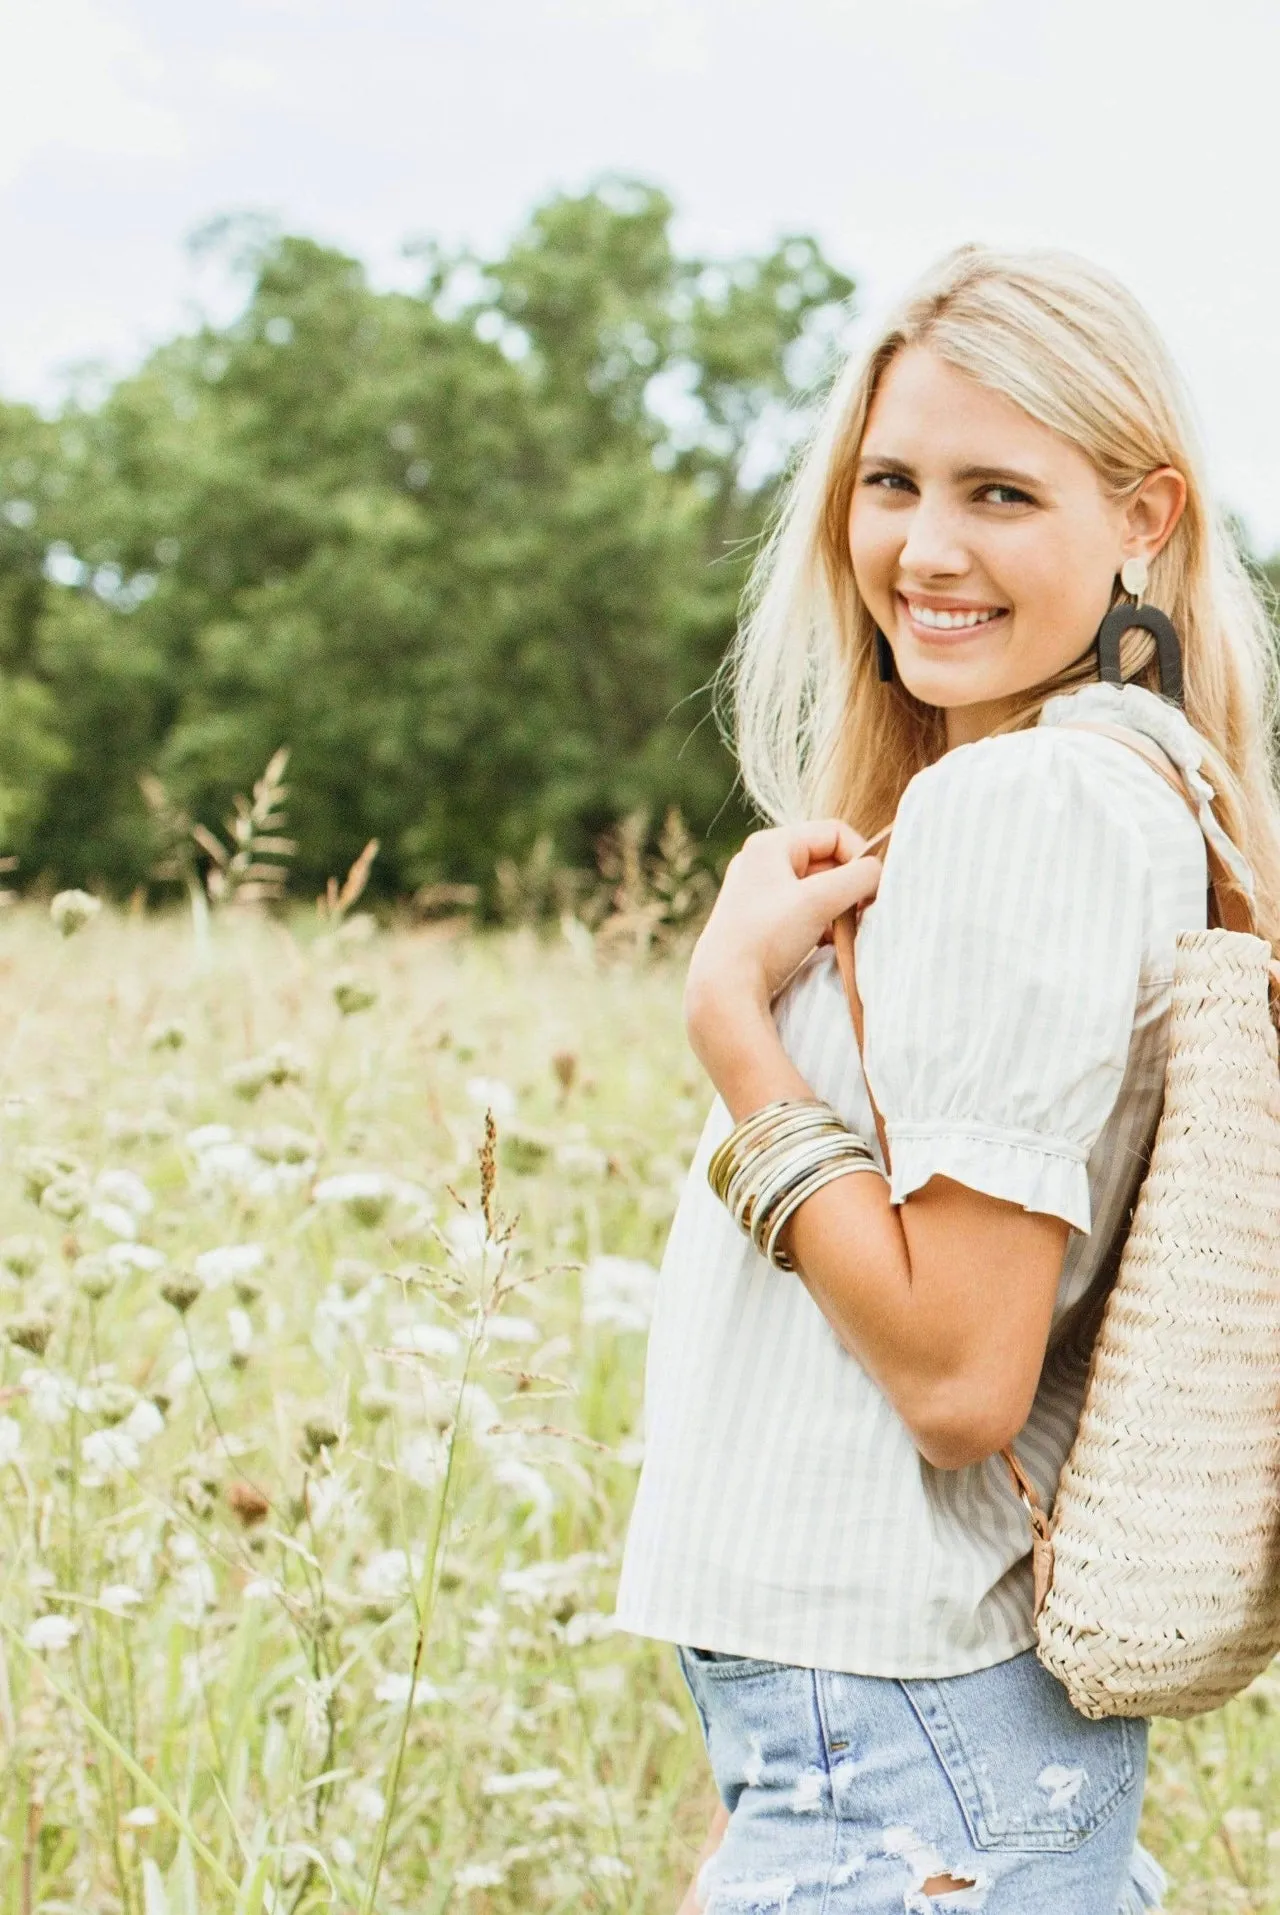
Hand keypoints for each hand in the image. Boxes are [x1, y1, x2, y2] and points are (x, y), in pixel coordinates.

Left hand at [685, 820, 881, 1021]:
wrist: (725, 989)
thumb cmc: (767, 937)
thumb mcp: (819, 900)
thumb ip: (859, 877)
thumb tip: (878, 873)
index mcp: (770, 845)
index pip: (834, 833)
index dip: (860, 858)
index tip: (871, 892)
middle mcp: (761, 862)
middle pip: (827, 861)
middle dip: (849, 888)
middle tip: (861, 915)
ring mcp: (759, 892)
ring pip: (818, 889)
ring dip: (838, 908)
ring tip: (842, 932)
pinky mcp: (762, 920)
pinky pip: (805, 911)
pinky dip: (823, 924)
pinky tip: (826, 944)